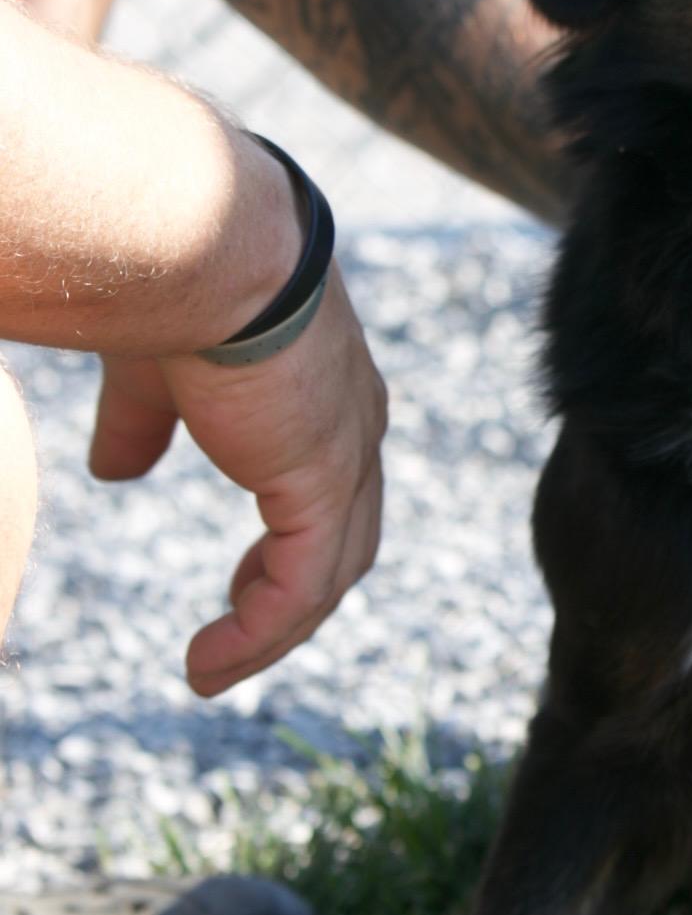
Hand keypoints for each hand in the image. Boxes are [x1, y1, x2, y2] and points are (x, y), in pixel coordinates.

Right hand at [89, 270, 387, 695]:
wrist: (200, 244)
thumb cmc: (176, 280)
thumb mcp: (157, 370)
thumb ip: (143, 424)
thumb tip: (114, 473)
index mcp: (326, 388)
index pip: (330, 485)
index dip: (291, 540)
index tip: (246, 578)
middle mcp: (353, 422)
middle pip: (345, 537)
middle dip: (293, 591)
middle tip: (237, 631)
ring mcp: (347, 453)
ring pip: (330, 572)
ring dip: (275, 630)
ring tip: (210, 669)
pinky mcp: (324, 482)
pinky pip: (302, 585)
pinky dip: (262, 632)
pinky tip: (211, 662)